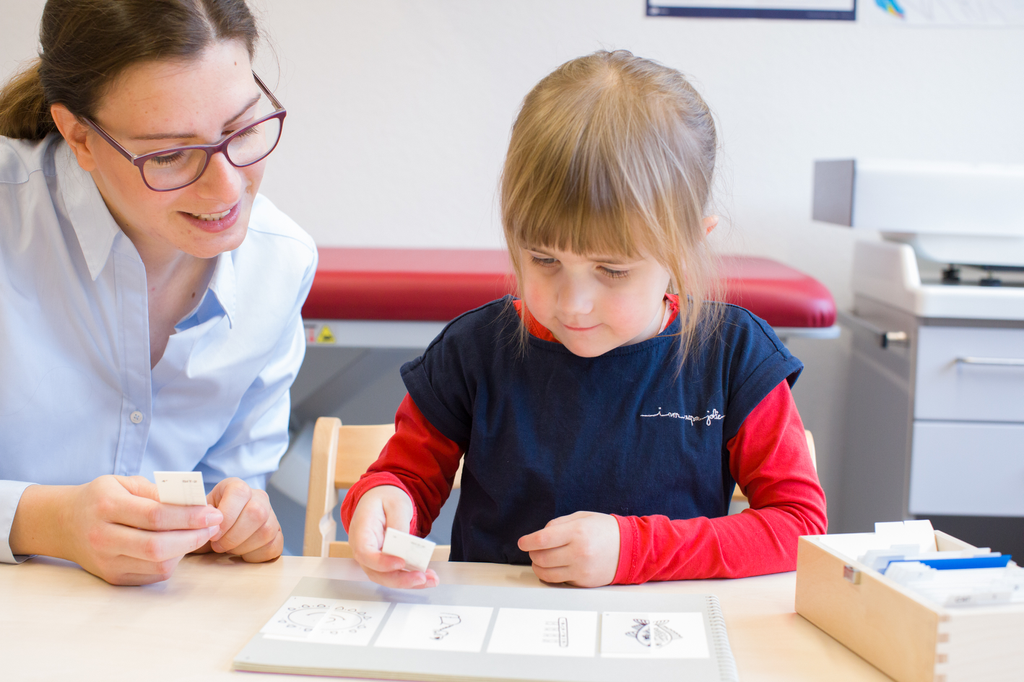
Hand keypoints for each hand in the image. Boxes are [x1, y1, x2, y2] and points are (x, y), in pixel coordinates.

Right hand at [11, 476, 222, 585]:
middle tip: (214, 526)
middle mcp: (103, 536)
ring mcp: (106, 561)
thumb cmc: (101, 498)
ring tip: (199, 535)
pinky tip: (179, 548)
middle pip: (157, 546)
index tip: (214, 513)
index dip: (189, 516)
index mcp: (107, 505)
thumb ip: (157, 492)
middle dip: (194, 537)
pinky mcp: (112, 578)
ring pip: (157, 565)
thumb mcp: (124, 482)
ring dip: (186, 551)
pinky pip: (152, 576)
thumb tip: (194, 503)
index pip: (155, 516)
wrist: (64, 524)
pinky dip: (172, 562)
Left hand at [203, 478, 282, 562]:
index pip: (239, 492)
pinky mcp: (277, 534)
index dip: (226, 515)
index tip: (213, 533)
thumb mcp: (195, 516)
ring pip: (266, 531)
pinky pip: (273, 547)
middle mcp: (258, 497)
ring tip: (228, 549)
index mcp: (236, 487)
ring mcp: (271, 515)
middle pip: (257, 513)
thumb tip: (207, 525)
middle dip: (233, 536)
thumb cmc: (205, 522)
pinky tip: (241, 553)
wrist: (215, 531)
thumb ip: (196, 518)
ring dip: (242, 547)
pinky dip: (255, 556)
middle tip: (218, 546)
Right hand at [347, 485, 438, 588]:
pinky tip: (427, 576)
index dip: (381, 563)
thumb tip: (405, 545)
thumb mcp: (396, 503)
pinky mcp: (382, 561)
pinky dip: (410, 577)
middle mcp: (362, 548)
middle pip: (375, 572)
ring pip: (385, 577)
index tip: (400, 563)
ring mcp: (371, 557)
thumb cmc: (384, 498)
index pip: (365, 553)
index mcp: (361, 530)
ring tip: (431, 579)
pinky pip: (393, 573)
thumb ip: (399, 524)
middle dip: (400, 579)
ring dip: (408, 581)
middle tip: (421, 578)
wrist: (380, 497)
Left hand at [518, 511, 620, 587]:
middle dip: (532, 553)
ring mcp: (581, 569)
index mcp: (577, 532)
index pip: (542, 539)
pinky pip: (558, 581)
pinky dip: (551, 575)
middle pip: (540, 557)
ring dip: (538, 566)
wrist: (630, 549)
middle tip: (533, 549)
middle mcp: (579, 552)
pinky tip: (554, 567)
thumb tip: (538, 535)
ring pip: (546, 573)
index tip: (523, 542)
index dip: (527, 541)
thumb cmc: (605, 530)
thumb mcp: (582, 518)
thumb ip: (558, 524)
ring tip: (542, 559)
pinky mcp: (583, 582)